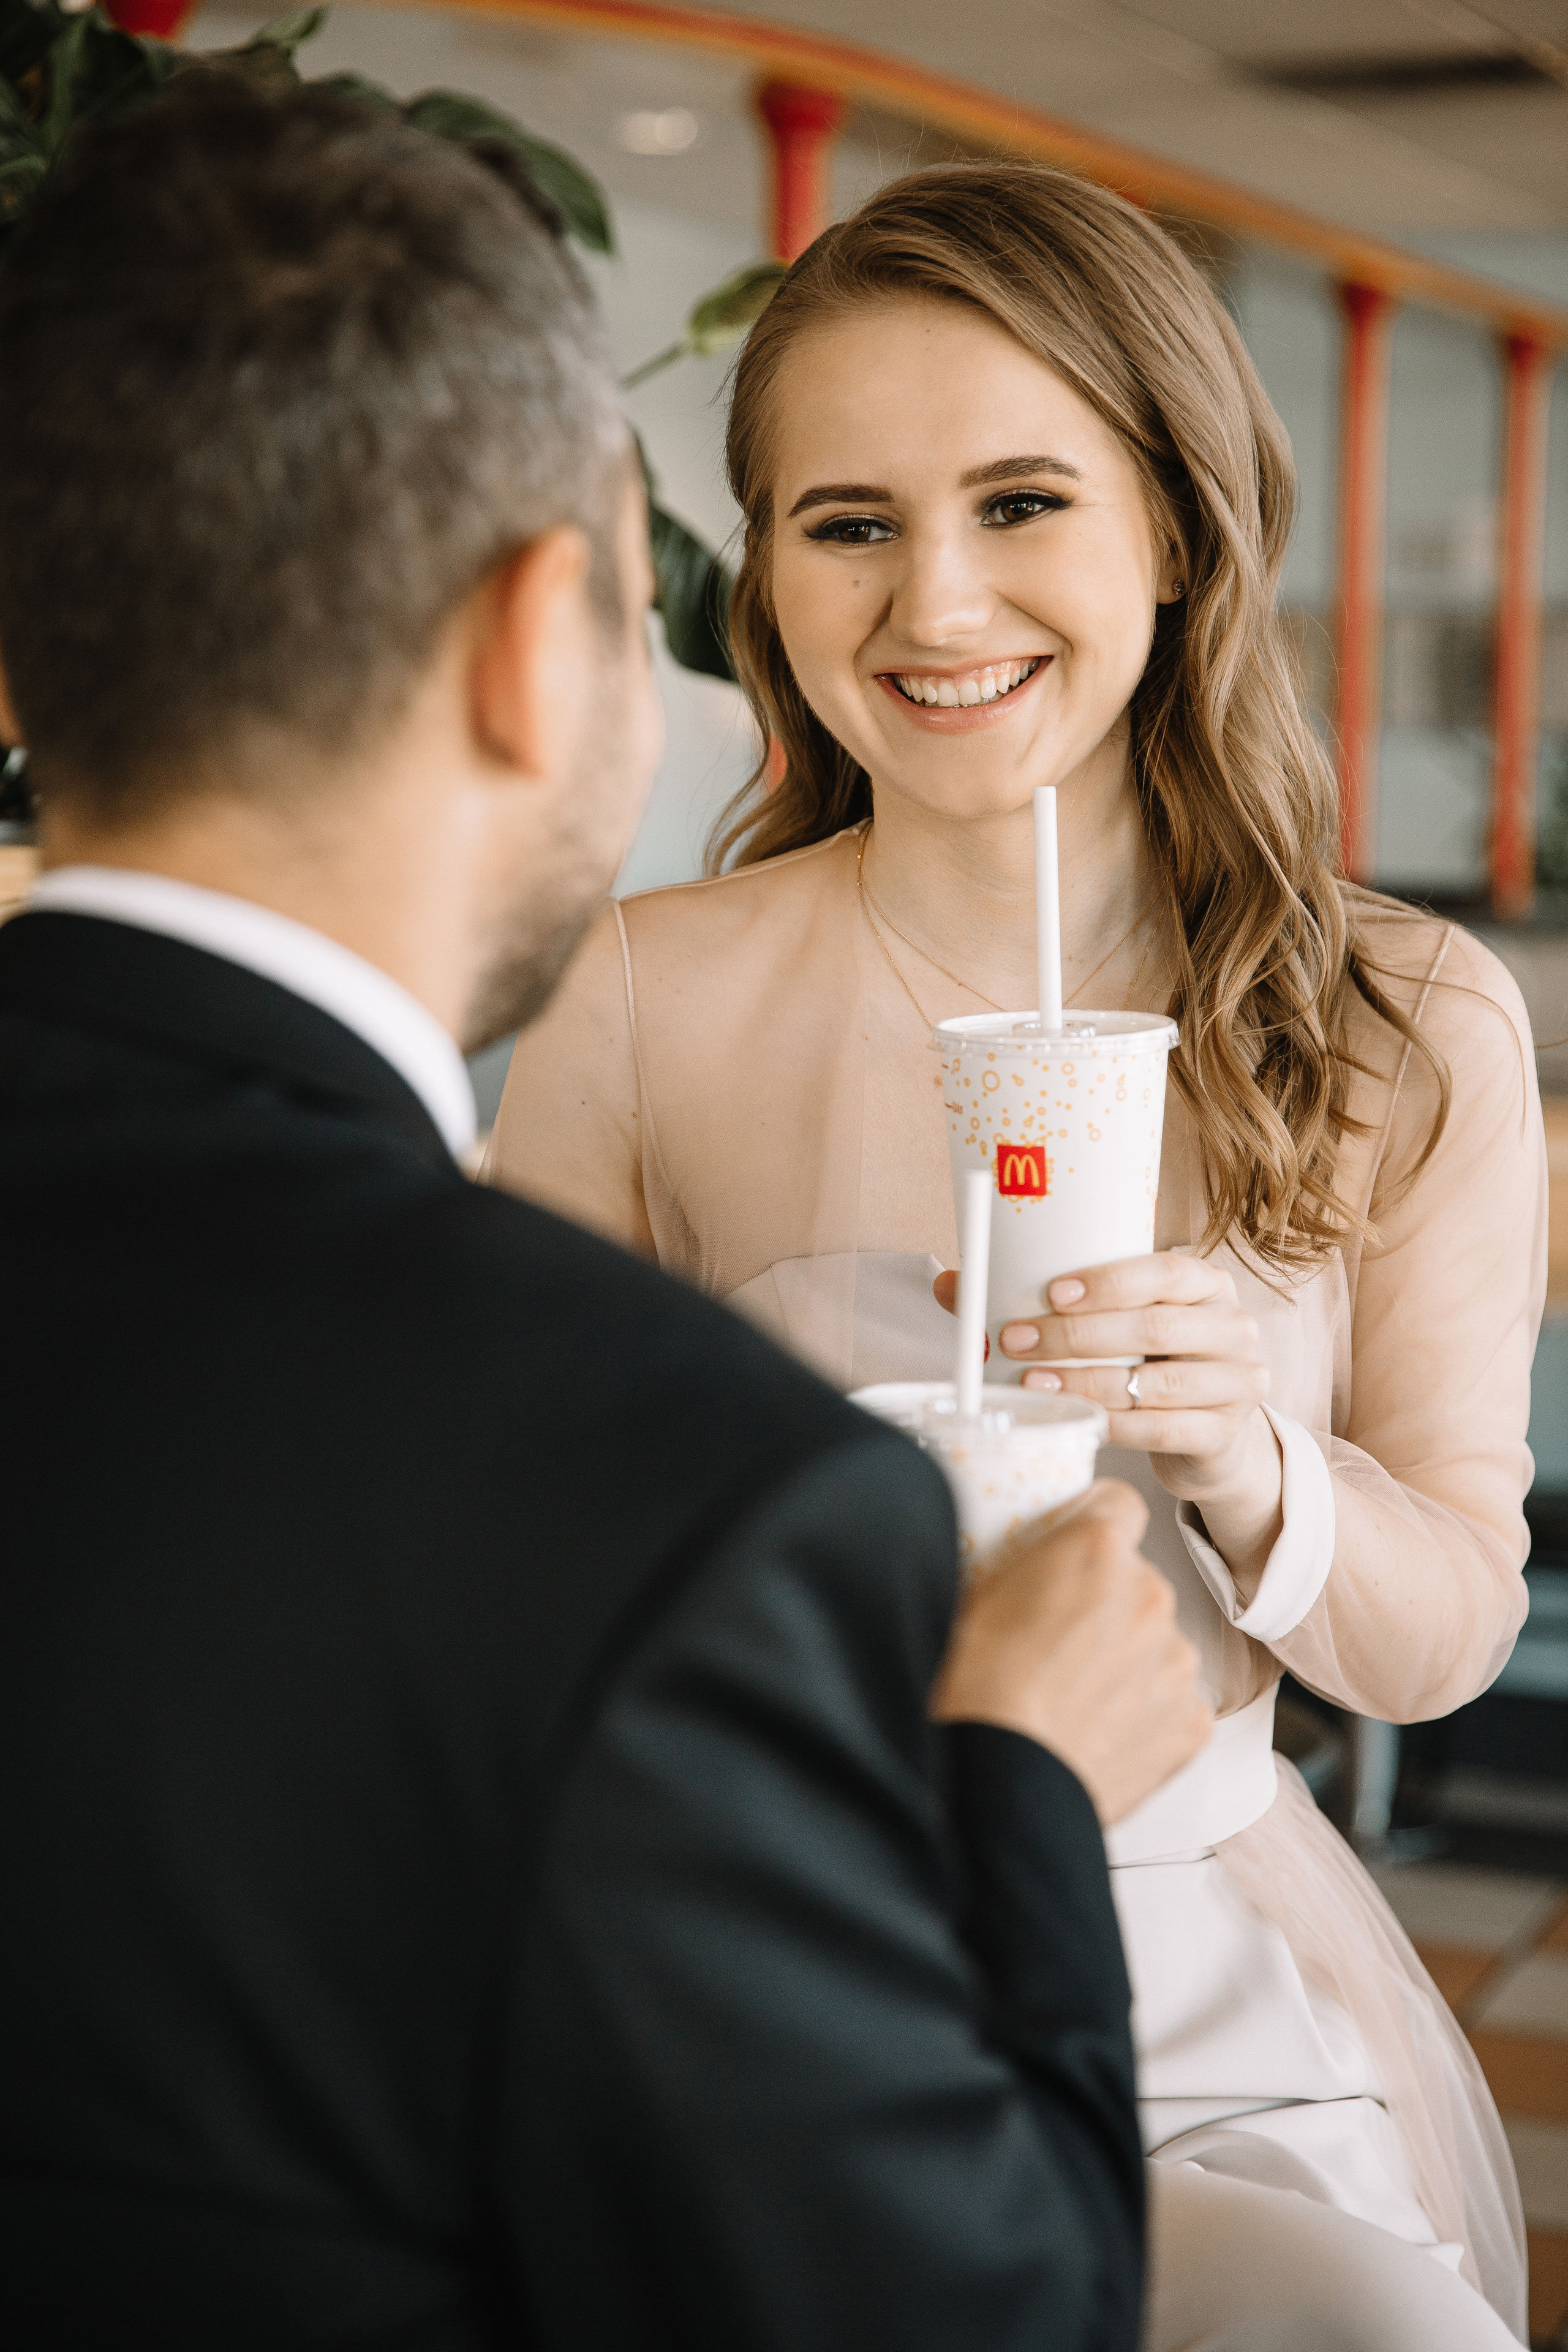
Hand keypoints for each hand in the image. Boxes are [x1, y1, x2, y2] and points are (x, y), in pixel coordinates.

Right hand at [930, 1480, 1211, 1823]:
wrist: (1002, 1788)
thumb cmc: (972, 1694)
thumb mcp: (972, 1597)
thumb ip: (1023, 1564)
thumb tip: (1023, 1561)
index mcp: (1095, 1550)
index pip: (1119, 1504)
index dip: (1093, 1526)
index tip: (1074, 1554)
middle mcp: (1149, 1595)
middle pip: (1137, 1580)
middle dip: (1105, 1603)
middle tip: (1056, 1643)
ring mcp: (1175, 1660)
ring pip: (1157, 1642)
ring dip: (1127, 1660)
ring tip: (1074, 1699)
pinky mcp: (1191, 1722)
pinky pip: (1174, 1702)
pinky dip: (1145, 1715)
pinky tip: (1098, 1734)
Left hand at [933, 1253, 1282, 1588]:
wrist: (1209, 1428)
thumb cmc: (1147, 1362)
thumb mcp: (1112, 1322)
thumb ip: (1043, 1302)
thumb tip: (951, 1285)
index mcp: (1205, 1284)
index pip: (1164, 1272)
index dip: (1108, 1282)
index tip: (1052, 1292)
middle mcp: (1232, 1328)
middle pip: (1153, 1328)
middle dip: (1077, 1336)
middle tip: (1017, 1340)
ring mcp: (1236, 1382)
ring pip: (1155, 1385)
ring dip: (1086, 1383)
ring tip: (1034, 1381)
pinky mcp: (1223, 1432)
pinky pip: (1161, 1429)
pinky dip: (1112, 1425)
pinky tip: (1077, 1419)